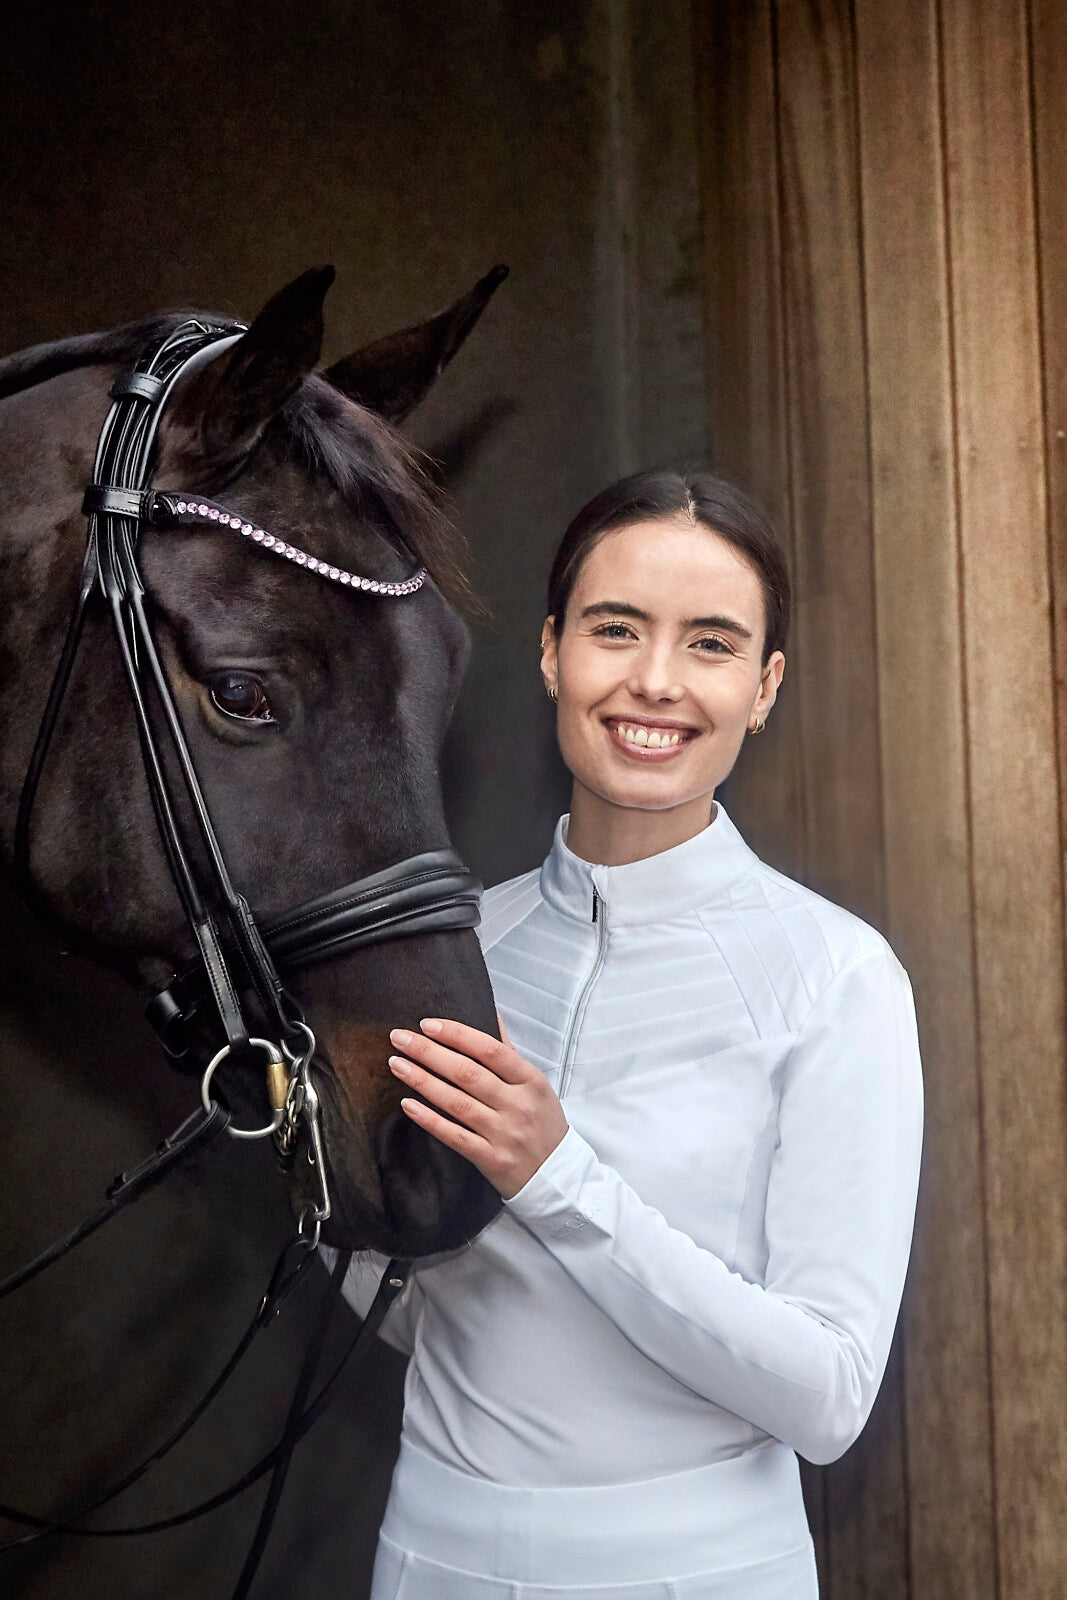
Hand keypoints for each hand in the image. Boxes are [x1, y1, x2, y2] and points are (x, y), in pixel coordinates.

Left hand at [388, 1016, 568, 1198]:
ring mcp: (503, 1133)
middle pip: (467, 1073)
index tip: (428, 1024)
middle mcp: (517, 1105)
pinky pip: (454, 1136)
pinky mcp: (490, 1159)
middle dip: (429, 1052)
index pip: (490, 1050)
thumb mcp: (535, 1084)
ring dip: (422, 1081)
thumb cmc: (542, 1123)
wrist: (558, 1175)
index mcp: (530, 1081)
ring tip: (397, 1064)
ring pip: (456, 1102)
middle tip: (400, 1038)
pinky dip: (429, 1119)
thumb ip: (508, 1051)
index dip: (457, 1034)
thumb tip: (490, 1013)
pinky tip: (407, 1104)